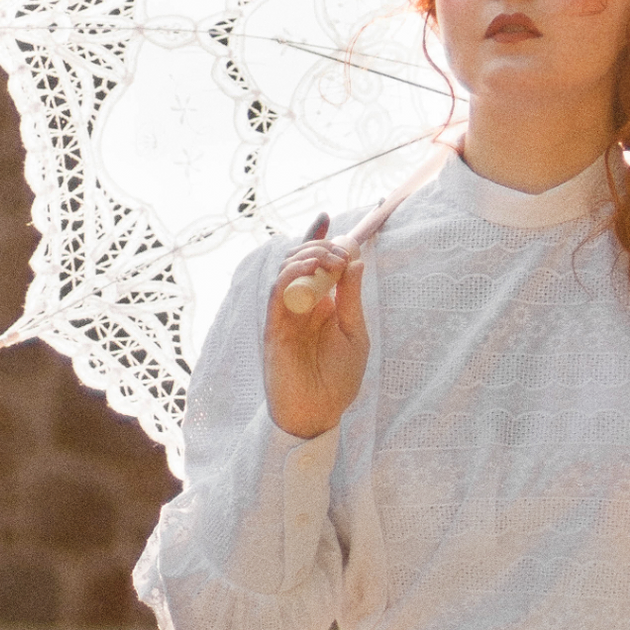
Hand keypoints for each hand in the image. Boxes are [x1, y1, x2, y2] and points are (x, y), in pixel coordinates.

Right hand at [263, 214, 369, 439]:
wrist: (320, 412)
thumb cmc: (339, 378)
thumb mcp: (355, 332)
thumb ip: (352, 297)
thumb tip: (355, 260)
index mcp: (319, 304)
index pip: (314, 264)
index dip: (316, 239)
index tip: (326, 218)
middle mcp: (300, 304)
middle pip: (299, 260)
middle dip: (320, 247)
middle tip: (341, 251)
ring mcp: (284, 314)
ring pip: (285, 270)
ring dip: (307, 257)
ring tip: (330, 260)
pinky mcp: (273, 326)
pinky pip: (277, 292)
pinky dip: (292, 276)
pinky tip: (311, 270)